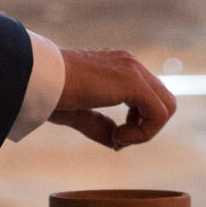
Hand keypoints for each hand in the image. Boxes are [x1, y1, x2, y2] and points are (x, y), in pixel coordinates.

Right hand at [50, 48, 177, 148]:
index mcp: (119, 67)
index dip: (136, 123)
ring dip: (146, 131)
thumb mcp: (78, 112)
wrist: (38, 79)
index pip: (148, 98)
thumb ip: (100, 125)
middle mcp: (131, 64)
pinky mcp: (133, 81)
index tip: (113, 134)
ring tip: (117, 137)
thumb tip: (118, 142)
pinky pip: (159, 113)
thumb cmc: (50, 92)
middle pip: (164, 102)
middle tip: (117, 138)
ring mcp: (134, 69)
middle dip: (145, 127)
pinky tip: (118, 136)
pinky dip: (144, 133)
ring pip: (167, 107)